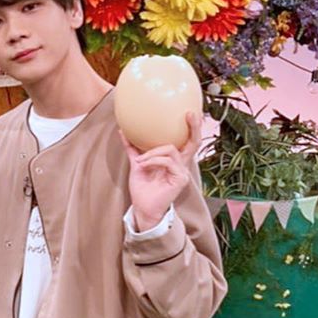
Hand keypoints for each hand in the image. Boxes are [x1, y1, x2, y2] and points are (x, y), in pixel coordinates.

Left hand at [123, 110, 201, 231]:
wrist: (142, 207)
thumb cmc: (142, 188)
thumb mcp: (137, 163)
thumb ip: (133, 148)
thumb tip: (123, 131)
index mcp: (174, 160)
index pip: (186, 140)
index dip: (190, 126)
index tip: (188, 111)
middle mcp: (181, 164)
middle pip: (194, 142)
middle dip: (194, 127)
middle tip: (189, 114)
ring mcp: (182, 171)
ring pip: (171, 150)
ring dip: (153, 152)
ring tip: (141, 160)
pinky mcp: (180, 179)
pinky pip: (167, 161)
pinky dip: (153, 160)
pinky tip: (143, 165)